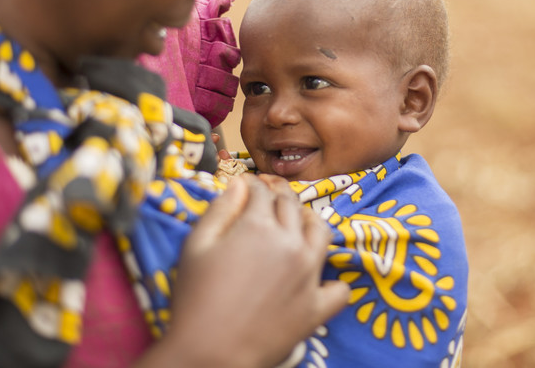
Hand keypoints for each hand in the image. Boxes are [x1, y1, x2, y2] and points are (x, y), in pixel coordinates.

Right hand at [153, 174, 348, 367]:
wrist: (210, 354)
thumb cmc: (195, 299)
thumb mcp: (196, 245)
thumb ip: (220, 208)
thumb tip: (239, 183)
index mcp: (259, 226)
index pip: (263, 191)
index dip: (253, 183)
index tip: (247, 184)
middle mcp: (291, 244)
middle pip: (292, 205)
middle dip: (278, 193)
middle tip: (267, 194)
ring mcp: (309, 276)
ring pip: (321, 232)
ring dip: (309, 220)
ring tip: (296, 223)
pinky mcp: (317, 308)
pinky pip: (339, 288)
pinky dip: (333, 281)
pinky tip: (319, 279)